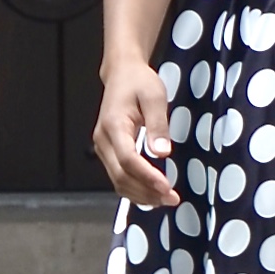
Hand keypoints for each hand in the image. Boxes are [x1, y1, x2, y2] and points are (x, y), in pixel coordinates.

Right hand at [93, 58, 180, 207]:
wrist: (122, 74)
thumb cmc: (138, 82)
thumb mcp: (155, 97)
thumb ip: (158, 125)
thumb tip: (162, 153)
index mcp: (113, 125)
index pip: (127, 159)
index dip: (147, 177)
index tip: (167, 187)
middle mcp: (103, 140)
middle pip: (120, 176)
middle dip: (146, 192)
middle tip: (172, 199)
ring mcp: (103, 147)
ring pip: (117, 181)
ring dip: (141, 195)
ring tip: (165, 199)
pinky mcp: (108, 152)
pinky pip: (118, 176)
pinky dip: (135, 188)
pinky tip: (152, 192)